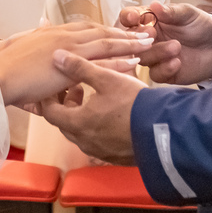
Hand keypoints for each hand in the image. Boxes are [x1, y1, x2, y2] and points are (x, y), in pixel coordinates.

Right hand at [0, 22, 153, 107]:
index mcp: (56, 31)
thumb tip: (43, 22)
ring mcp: (68, 48)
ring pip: (106, 42)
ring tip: (149, 43)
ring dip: (129, 43)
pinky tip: (134, 62)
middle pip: (103, 31)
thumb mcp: (26, 43)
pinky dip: (118, 60)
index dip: (108, 29)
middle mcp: (65, 35)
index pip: (89, 28)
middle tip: (147, 32)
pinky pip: (99, 61)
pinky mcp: (69, 64)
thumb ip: (39, 35)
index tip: (126, 30)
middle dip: (126, 32)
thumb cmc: (8, 64)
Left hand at [40, 50, 144, 165]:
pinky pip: (97, 141)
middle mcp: (84, 141)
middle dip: (66, 104)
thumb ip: (79, 67)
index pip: (50, 111)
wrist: (164, 130)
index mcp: (77, 123)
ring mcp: (99, 151)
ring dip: (81, 115)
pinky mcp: (115, 156)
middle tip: (75, 87)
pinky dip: (96, 126)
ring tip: (94, 97)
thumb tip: (57, 56)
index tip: (54, 84)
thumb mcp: (106, 78)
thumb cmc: (132, 102)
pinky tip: (110, 114)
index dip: (48, 96)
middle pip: (64, 123)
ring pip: (81, 132)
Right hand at [119, 1, 211, 84]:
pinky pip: (156, 74)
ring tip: (176, 47)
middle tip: (153, 34)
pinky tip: (178, 62)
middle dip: (139, 38)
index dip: (128, 17)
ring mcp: (155, 57)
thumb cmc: (201, 25)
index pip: (130, 18)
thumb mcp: (188, 14)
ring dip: (157, 52)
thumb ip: (172, 12)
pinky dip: (165, 68)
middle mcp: (149, 39)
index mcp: (150, 20)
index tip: (134, 18)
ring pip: (142, 58)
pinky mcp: (164, 73)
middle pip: (131, 41)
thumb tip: (154, 4)